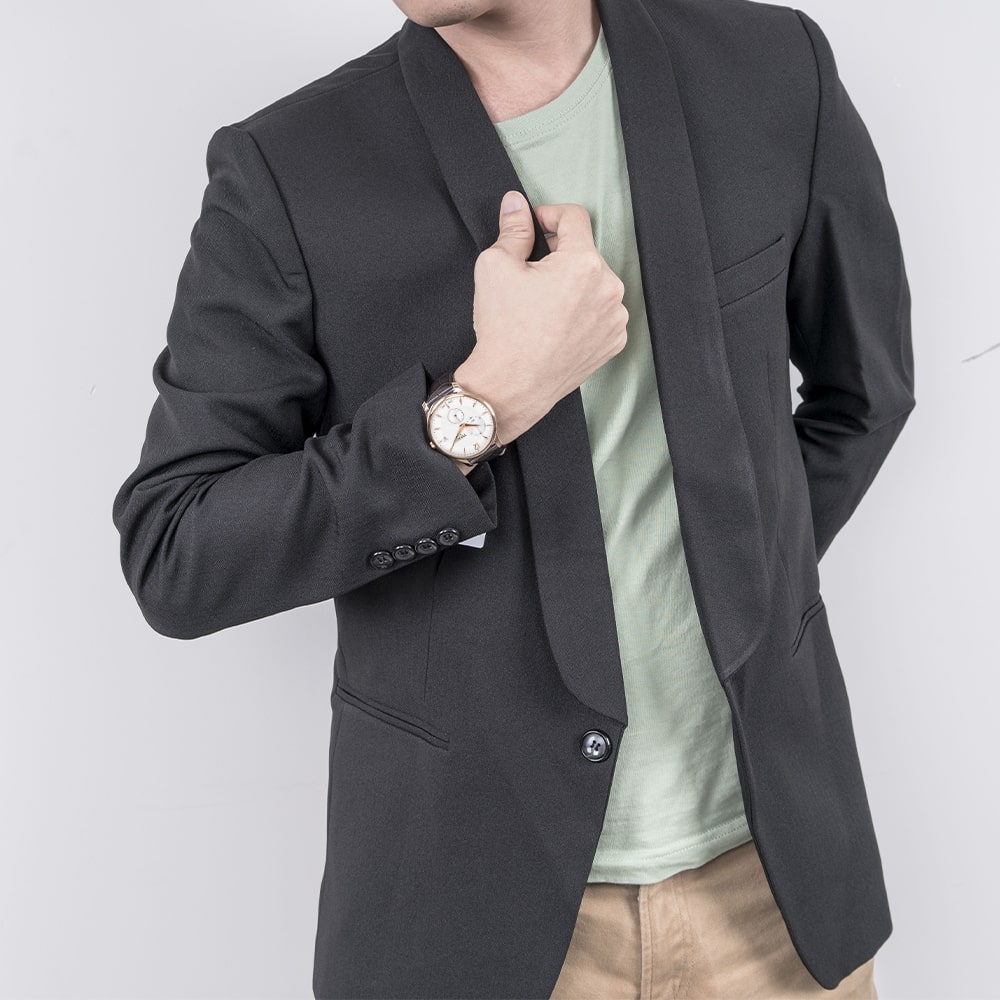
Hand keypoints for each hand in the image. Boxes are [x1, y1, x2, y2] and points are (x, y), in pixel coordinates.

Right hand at [455, 190, 628, 443]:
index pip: (574, 217)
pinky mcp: (614, 342)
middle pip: (585, 253)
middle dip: (558, 257)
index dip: (549, 216)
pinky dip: (583, 312)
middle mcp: (609, 289)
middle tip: (530, 276)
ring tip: (543, 306)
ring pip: (595, 284)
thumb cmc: (504, 332)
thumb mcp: (496, 267)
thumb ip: (513, 229)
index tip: (535, 228)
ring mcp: (615, 318)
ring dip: (573, 285)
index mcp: (583, 263)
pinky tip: (557, 325)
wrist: (510, 386)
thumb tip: (516, 205)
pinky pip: (601, 313)